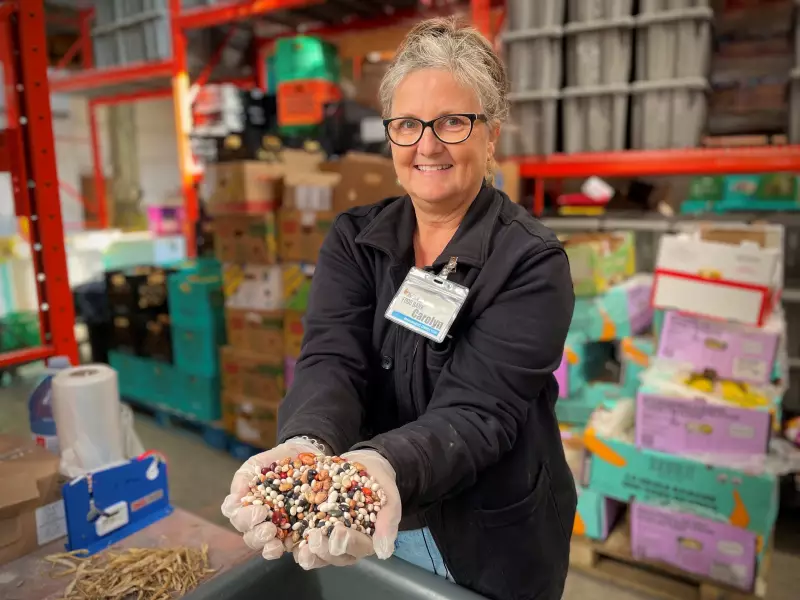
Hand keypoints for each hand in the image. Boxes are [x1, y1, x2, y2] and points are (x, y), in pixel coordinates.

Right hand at [221, 439, 319, 559]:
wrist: (304, 454)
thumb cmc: (275, 460)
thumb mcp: (256, 464)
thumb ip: (244, 479)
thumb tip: (236, 496)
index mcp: (246, 505)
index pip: (236, 516)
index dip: (244, 518)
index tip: (259, 511)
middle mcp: (259, 521)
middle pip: (250, 536)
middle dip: (258, 536)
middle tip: (269, 529)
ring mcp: (279, 528)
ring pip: (268, 546)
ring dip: (271, 548)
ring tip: (279, 543)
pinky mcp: (299, 532)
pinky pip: (295, 547)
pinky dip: (297, 552)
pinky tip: (301, 548)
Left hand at [294, 449, 400, 569]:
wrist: (364, 465)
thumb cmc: (380, 483)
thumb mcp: (390, 497)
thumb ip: (388, 521)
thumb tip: (384, 552)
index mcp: (366, 540)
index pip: (357, 547)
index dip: (348, 543)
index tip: (338, 532)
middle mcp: (346, 545)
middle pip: (335, 556)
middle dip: (323, 550)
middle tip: (314, 538)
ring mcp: (327, 538)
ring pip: (317, 553)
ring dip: (308, 553)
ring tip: (299, 547)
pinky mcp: (311, 527)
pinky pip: (302, 539)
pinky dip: (294, 540)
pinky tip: (285, 536)